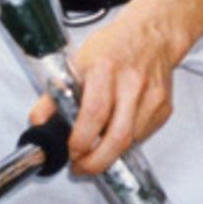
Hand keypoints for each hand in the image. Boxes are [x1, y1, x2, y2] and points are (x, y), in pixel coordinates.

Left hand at [29, 0, 202, 177]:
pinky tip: (114, 136)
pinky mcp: (163, 108)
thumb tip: (39, 122)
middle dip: (96, 162)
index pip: (94, 114)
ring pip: (130, 141)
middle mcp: (132, 84)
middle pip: (117, 137)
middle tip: (81, 167)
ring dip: (109, 154)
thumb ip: (55, 94)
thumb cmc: (112, 47)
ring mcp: (151, 97)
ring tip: (94, 153)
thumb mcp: (76, 62)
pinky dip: (125, 143)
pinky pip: (142, 136)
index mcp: (105, 69)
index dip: (80, 141)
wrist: (152, 35)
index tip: (70, 152)